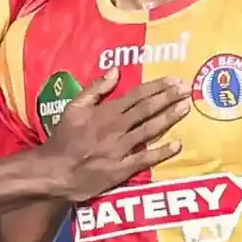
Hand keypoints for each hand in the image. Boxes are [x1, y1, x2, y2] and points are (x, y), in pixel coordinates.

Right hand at [39, 69, 190, 201]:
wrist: (55, 171)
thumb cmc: (63, 138)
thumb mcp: (73, 108)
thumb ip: (95, 89)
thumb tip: (116, 70)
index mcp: (106, 112)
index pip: (136, 95)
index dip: (157, 87)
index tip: (174, 80)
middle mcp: (116, 128)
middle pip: (147, 109)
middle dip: (168, 98)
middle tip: (187, 89)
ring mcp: (121, 149)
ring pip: (149, 130)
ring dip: (169, 118)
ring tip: (185, 108)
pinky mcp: (122, 169)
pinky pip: (145, 159)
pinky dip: (161, 152)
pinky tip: (176, 145)